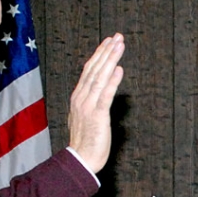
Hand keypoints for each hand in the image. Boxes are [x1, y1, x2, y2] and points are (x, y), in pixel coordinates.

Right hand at [68, 33, 124, 172]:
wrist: (80, 160)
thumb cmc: (86, 141)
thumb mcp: (86, 117)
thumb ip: (93, 101)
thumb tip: (103, 89)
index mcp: (78, 97)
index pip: (89, 70)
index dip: (99, 55)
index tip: (108, 42)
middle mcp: (81, 98)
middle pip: (94, 69)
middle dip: (106, 51)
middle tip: (117, 37)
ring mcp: (88, 106)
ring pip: (100, 78)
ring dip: (110, 60)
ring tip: (119, 45)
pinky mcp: (97, 116)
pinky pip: (105, 95)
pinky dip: (112, 81)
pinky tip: (119, 69)